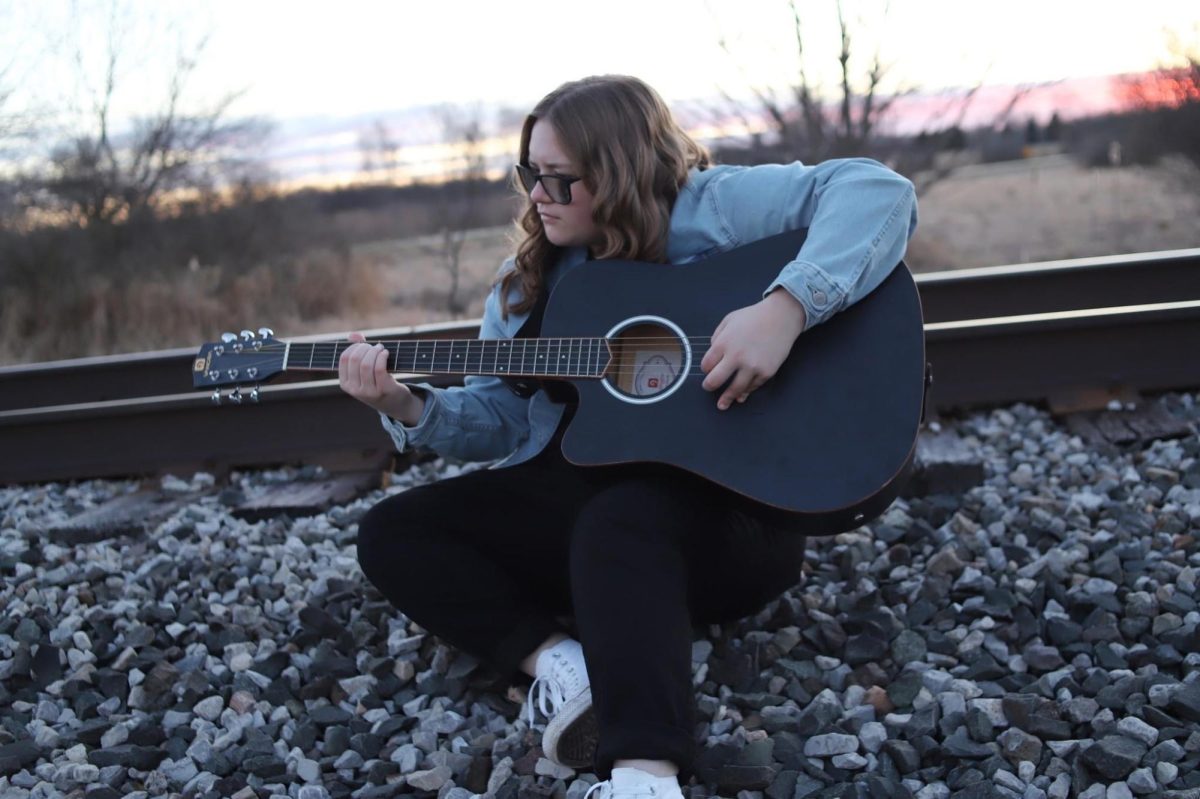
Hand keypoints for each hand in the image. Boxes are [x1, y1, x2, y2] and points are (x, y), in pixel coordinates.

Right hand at [338, 333, 424, 424]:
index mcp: (345, 384)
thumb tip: (353, 335)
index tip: (364, 344)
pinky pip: (379, 368)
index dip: (354, 347)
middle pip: (355, 360)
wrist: (396, 403)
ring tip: (381, 349)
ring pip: (366, 364)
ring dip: (375, 351)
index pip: (344, 358)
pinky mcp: (383, 390)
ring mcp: (368, 392)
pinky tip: (385, 353)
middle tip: (374, 346)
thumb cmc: (378, 383)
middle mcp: (354, 390)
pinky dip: (382, 356)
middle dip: (365, 348)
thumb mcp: (364, 371)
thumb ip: (358, 352)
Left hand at [700, 290, 806, 409]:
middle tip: (709, 388)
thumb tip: (713, 354)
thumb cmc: (754, 317)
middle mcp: (736, 356)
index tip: (708, 370)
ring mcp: (752, 366)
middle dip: (709, 386)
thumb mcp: (728, 321)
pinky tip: (741, 395)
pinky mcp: (766, 372)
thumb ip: (717, 337)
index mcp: (723, 343)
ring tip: (722, 404)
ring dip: (727, 398)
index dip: (706, 369)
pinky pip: (753, 387)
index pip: (706, 365)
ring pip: (735, 389)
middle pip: (715, 381)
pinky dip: (746, 391)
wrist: (781, 316)